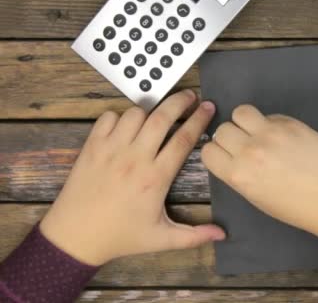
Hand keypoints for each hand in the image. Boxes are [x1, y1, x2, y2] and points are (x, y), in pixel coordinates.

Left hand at [40, 90, 224, 265]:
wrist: (75, 236)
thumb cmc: (121, 237)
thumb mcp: (161, 239)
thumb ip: (194, 236)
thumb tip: (222, 235)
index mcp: (156, 177)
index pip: (184, 139)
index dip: (199, 120)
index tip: (208, 108)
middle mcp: (135, 158)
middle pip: (162, 117)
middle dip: (180, 101)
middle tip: (190, 96)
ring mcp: (111, 149)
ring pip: (135, 113)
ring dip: (149, 111)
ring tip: (156, 117)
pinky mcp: (92, 147)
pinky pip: (109, 117)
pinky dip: (120, 116)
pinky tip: (126, 127)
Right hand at [202, 105, 317, 238]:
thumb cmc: (294, 206)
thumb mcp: (255, 196)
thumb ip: (239, 173)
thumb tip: (231, 153)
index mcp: (238, 175)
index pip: (208, 151)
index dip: (217, 152)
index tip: (227, 154)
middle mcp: (250, 151)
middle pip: (222, 129)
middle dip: (231, 137)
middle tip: (246, 145)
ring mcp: (270, 134)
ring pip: (241, 112)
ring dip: (246, 122)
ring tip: (259, 133)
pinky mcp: (290, 123)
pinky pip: (268, 115)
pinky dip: (270, 123)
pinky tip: (283, 137)